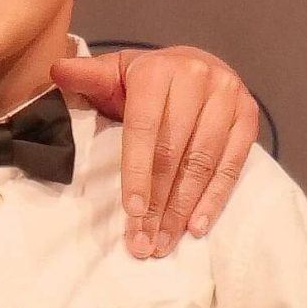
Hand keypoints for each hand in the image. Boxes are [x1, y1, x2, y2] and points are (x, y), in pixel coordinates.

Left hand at [52, 46, 259, 256]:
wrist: (193, 65)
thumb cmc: (144, 79)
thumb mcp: (113, 73)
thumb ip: (87, 76)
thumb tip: (58, 71)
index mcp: (157, 70)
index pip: (145, 129)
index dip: (137, 172)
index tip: (132, 211)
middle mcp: (197, 78)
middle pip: (174, 152)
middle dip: (158, 203)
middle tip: (143, 242)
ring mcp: (228, 97)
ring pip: (203, 162)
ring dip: (183, 209)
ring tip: (164, 242)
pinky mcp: (248, 116)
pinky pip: (233, 164)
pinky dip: (215, 198)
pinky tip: (197, 226)